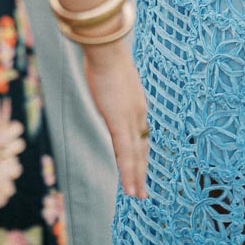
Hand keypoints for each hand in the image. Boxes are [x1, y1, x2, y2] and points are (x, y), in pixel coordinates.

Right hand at [81, 39, 148, 198]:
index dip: (141, 151)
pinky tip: (129, 189)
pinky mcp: (118, 121)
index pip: (140, 132)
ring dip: (136, 178)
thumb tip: (101, 76)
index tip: (141, 165)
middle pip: (141, 147)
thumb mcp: (110, 71)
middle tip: (144, 192)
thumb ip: (109, 81)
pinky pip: (125, 153)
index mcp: (137, 102)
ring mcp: (129, 118)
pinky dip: (128, 173)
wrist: (106, 48)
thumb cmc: (105, 54)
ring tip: (138, 197)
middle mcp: (138, 113)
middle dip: (142, 170)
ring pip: (135, 155)